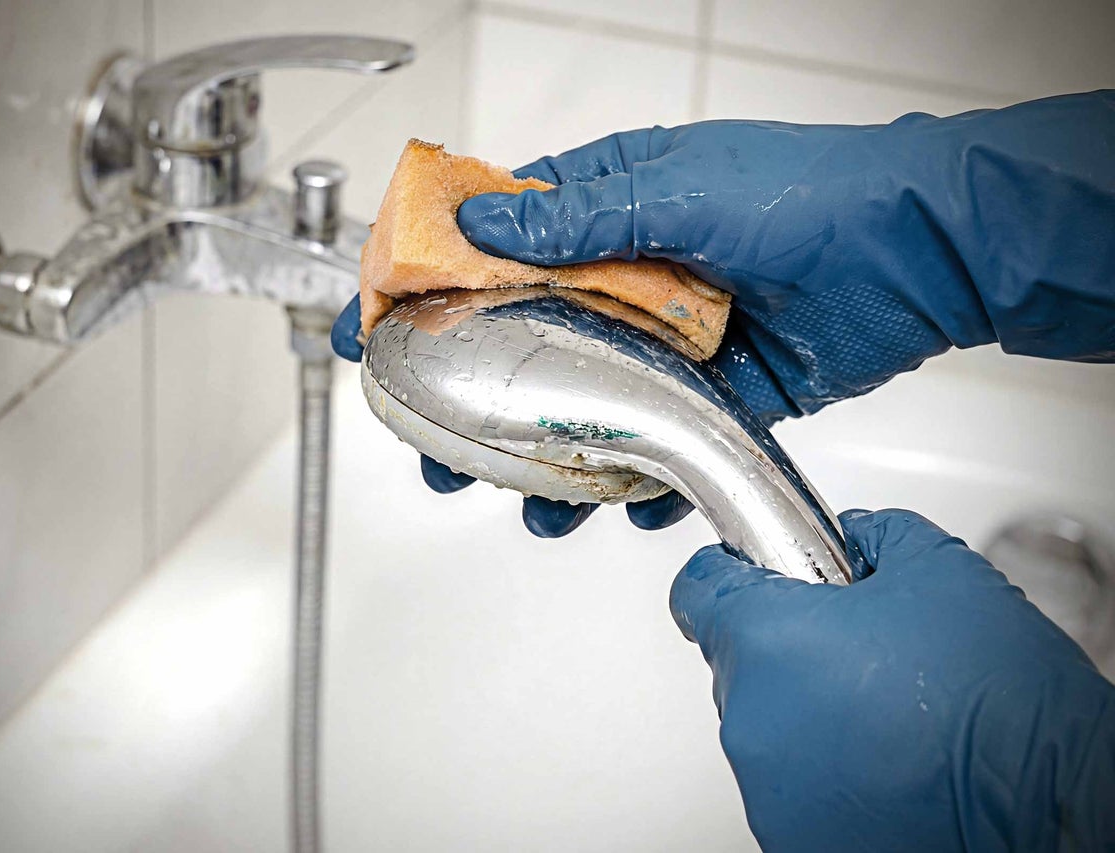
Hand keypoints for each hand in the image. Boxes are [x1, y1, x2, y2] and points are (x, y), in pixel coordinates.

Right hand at [339, 93, 1114, 536]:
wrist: (918, 252)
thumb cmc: (807, 193)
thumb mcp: (681, 189)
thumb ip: (581, 217)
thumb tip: (480, 221)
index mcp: (603, 214)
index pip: (488, 250)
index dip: (424, 289)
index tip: (371, 330)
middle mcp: (623, 281)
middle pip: (520, 347)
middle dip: (471, 404)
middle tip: (436, 454)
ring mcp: (664, 344)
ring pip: (581, 409)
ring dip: (549, 462)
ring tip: (528, 508)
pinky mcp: (710, 394)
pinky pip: (657, 446)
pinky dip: (645, 484)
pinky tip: (636, 507)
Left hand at [671, 508, 1114, 850]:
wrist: (1051, 820)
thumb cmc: (1000, 710)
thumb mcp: (943, 576)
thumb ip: (877, 539)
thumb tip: (852, 540)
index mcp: (766, 640)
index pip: (700, 588)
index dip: (734, 570)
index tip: (759, 570)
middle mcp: (750, 717)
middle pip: (744, 657)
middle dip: (795, 644)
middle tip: (866, 647)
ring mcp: (767, 785)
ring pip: (772, 721)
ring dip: (815, 708)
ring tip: (894, 712)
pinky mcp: (791, 834)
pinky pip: (796, 778)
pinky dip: (832, 763)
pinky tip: (894, 758)